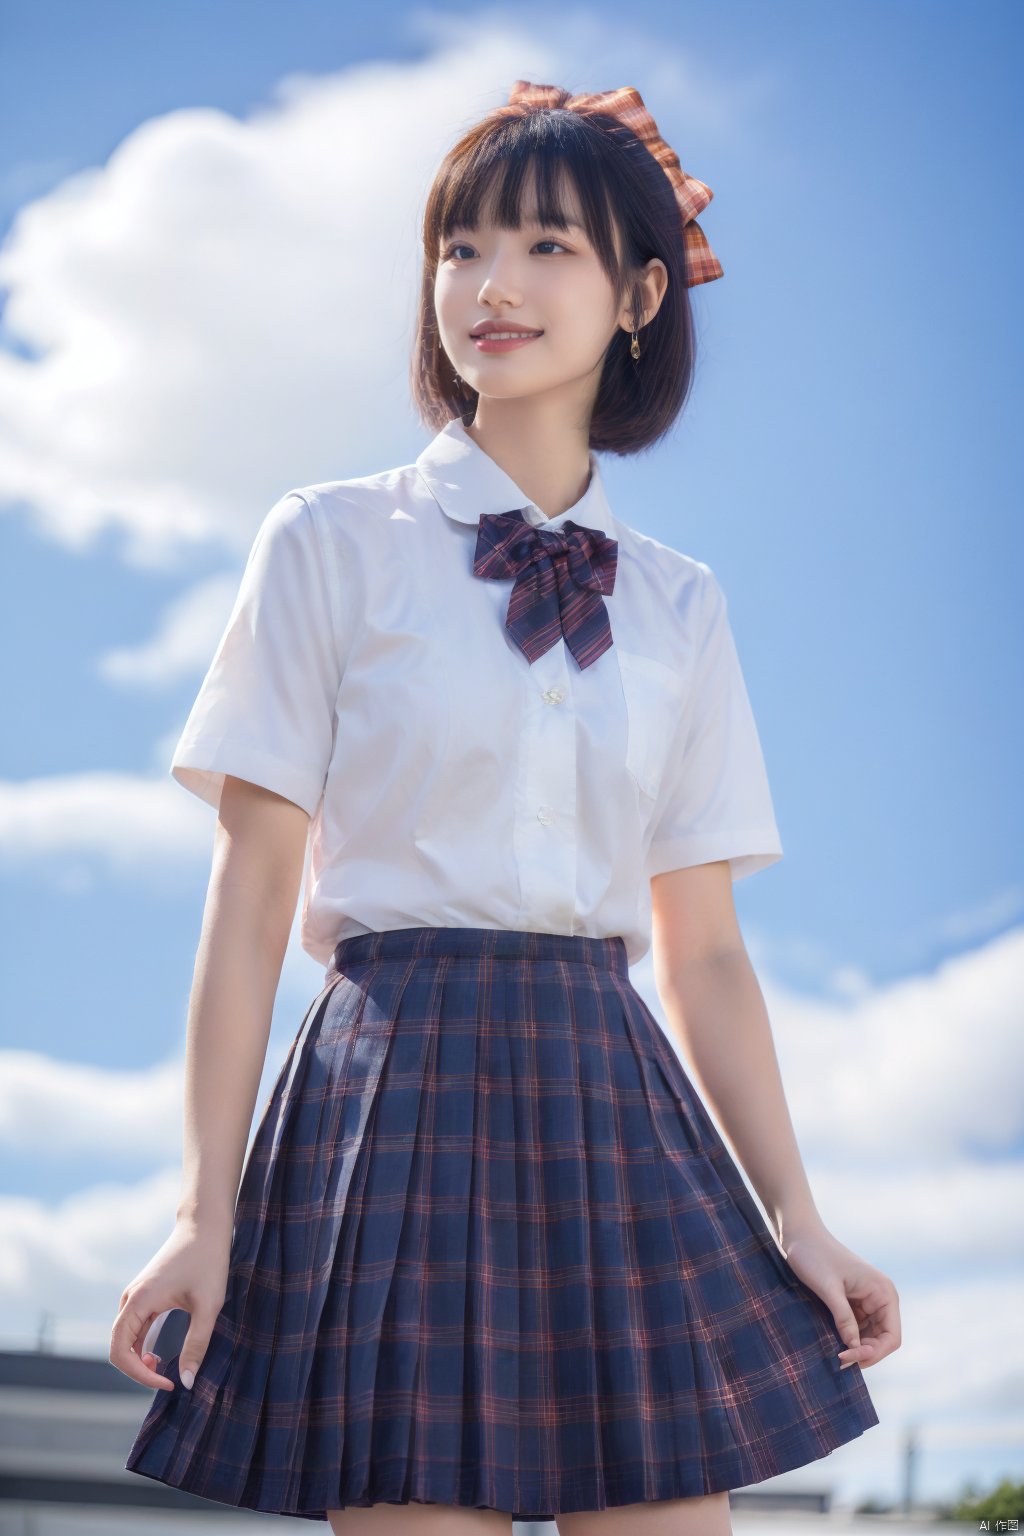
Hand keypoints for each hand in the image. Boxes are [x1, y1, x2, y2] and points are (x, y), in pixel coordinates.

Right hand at [110, 1213, 232, 1391]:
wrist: (205, 1223)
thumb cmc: (208, 1260)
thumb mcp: (208, 1305)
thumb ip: (197, 1344)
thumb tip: (186, 1382)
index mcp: (139, 1300)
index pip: (121, 1351)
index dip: (139, 1375)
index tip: (168, 1383)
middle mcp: (131, 1298)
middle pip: (119, 1346)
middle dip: (138, 1370)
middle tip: (166, 1381)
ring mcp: (137, 1294)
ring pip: (126, 1336)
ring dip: (140, 1358)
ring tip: (165, 1370)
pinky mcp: (146, 1293)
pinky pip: (135, 1326)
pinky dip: (143, 1344)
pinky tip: (160, 1353)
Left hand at [781, 1225, 900, 1370]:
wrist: (799, 1235)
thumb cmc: (814, 1255)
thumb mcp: (828, 1289)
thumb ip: (843, 1319)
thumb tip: (854, 1349)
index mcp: (883, 1292)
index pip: (891, 1337)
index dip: (873, 1353)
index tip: (846, 1357)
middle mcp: (880, 1298)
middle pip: (882, 1341)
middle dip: (863, 1354)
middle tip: (838, 1361)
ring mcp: (867, 1301)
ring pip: (869, 1337)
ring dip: (855, 1348)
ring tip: (834, 1354)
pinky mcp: (853, 1303)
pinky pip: (857, 1329)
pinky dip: (847, 1339)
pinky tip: (832, 1343)